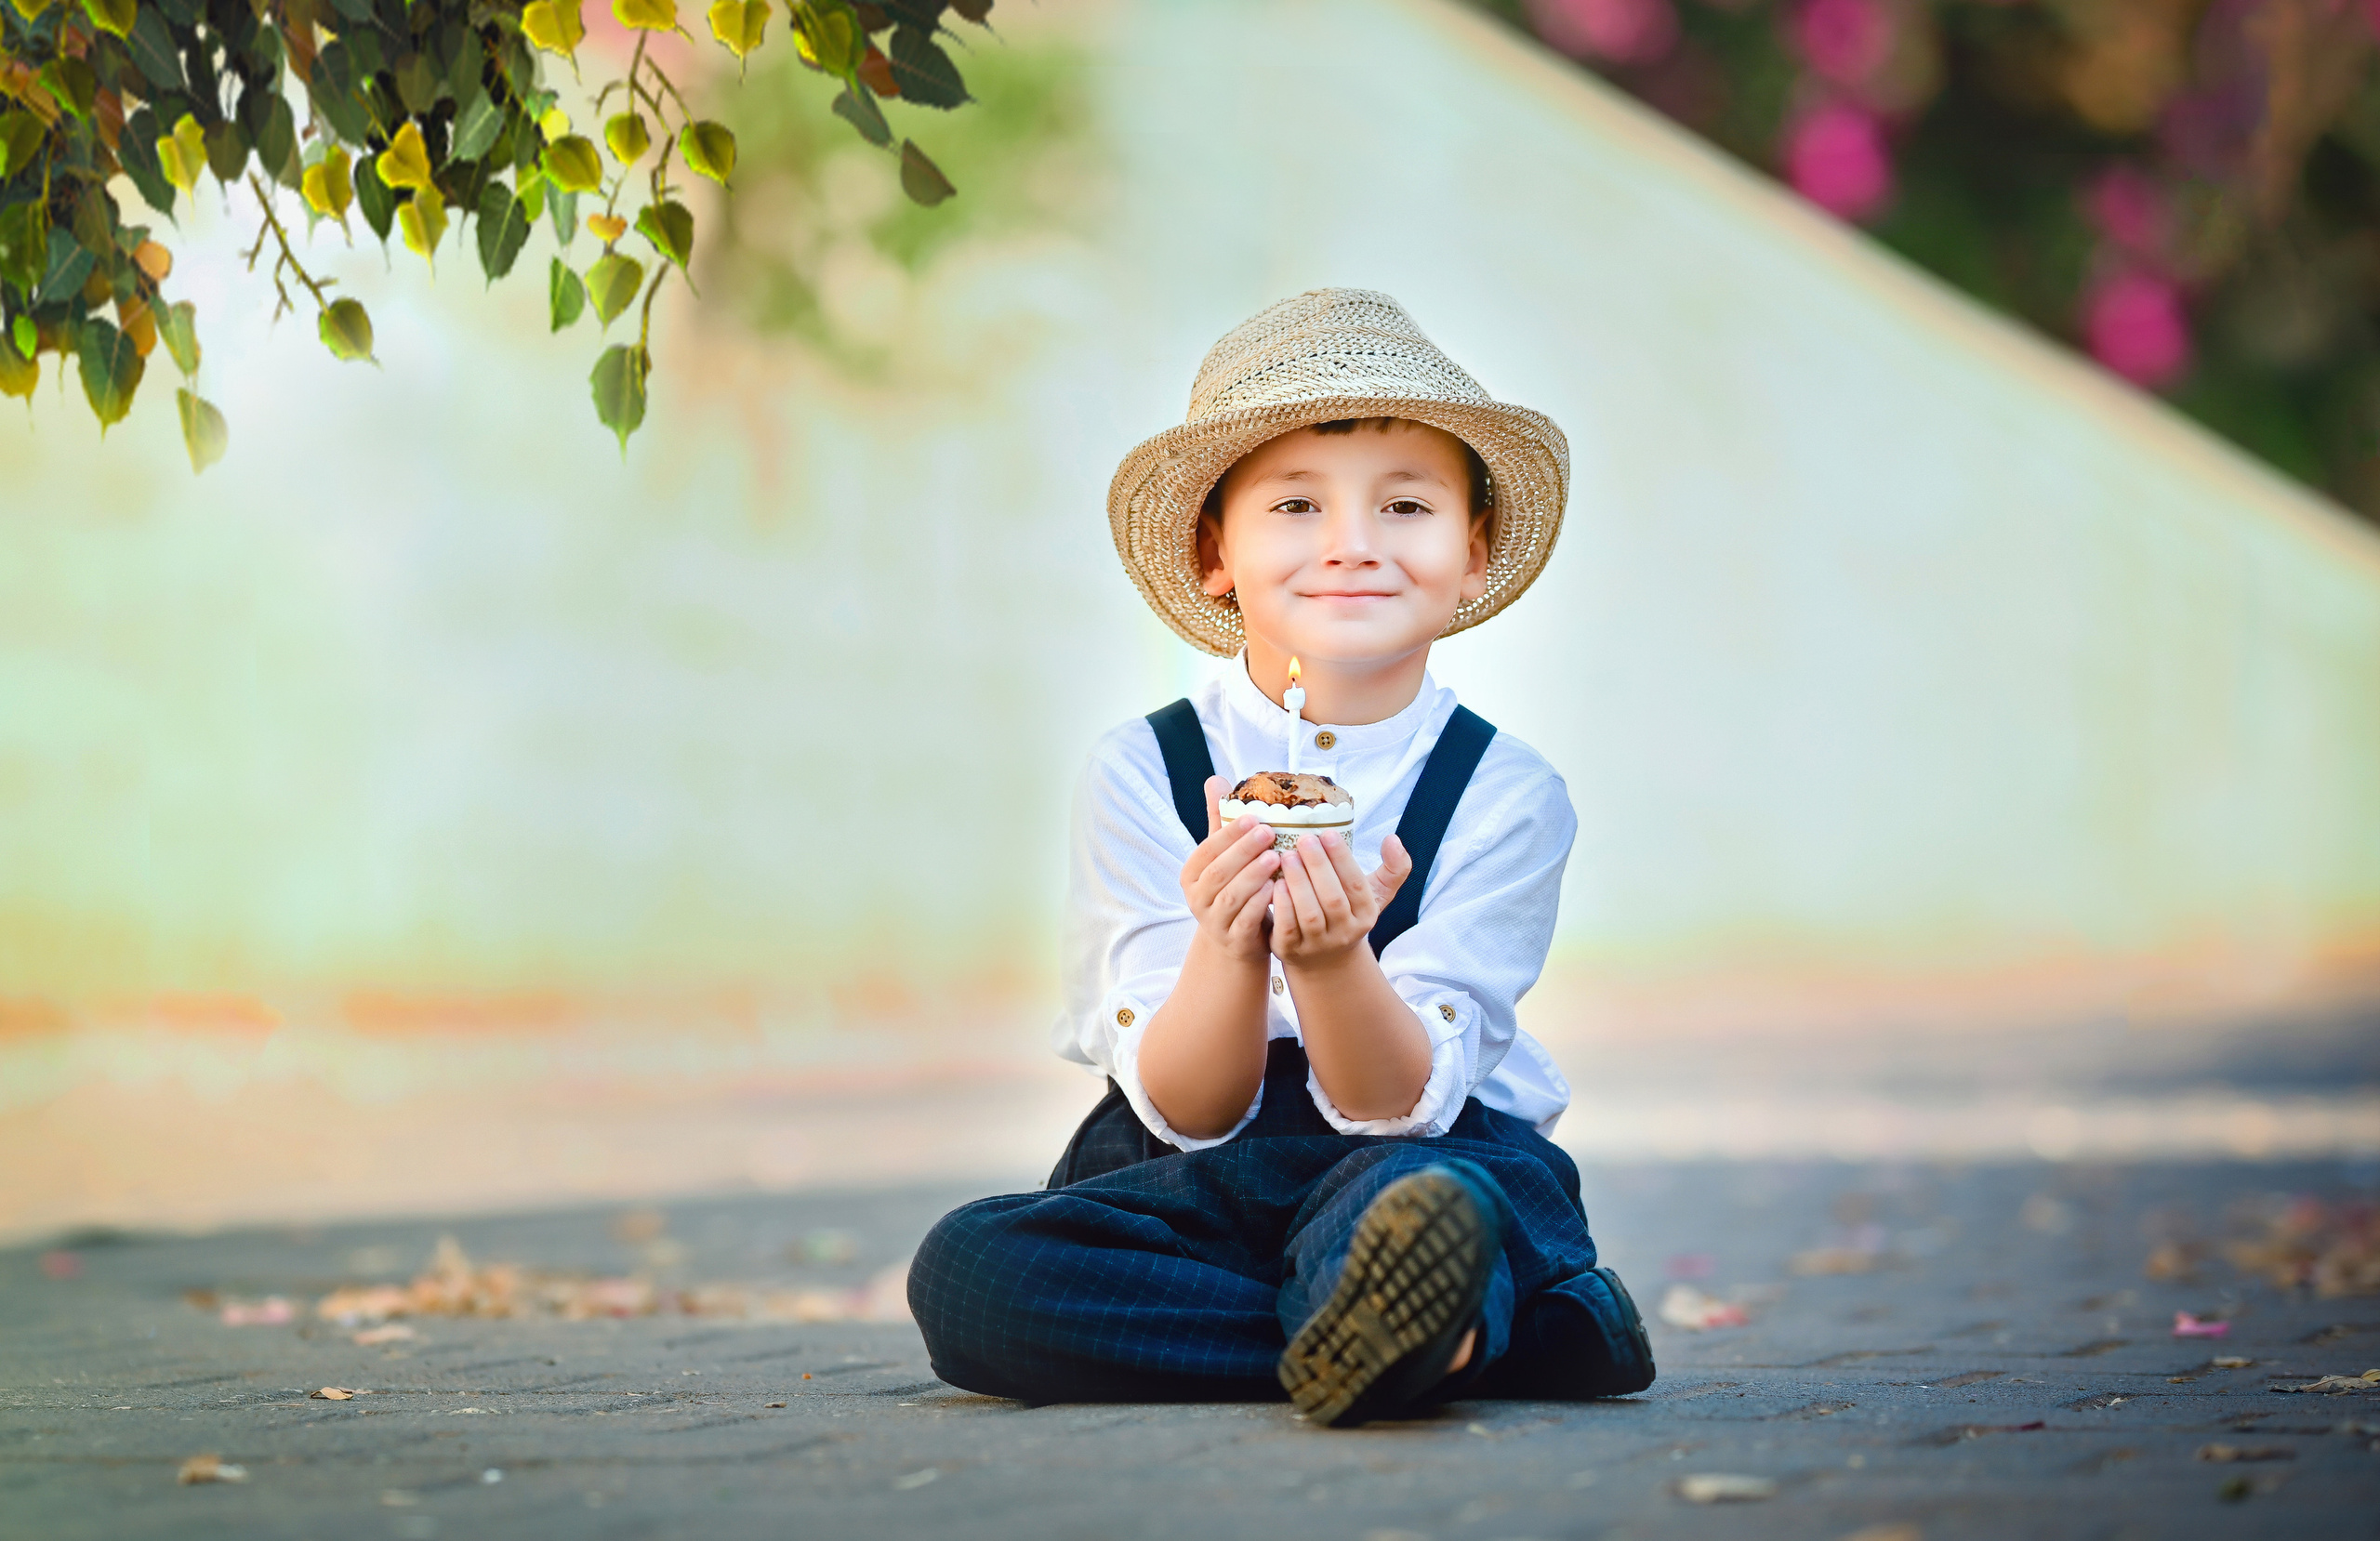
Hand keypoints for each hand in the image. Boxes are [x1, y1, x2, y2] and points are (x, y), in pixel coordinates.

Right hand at [1178, 774, 1281, 966]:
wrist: (1236, 941)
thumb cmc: (1233, 890)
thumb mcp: (1224, 858)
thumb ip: (1220, 822)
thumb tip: (1215, 779)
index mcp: (1192, 875)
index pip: (1207, 850)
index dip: (1229, 834)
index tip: (1253, 817)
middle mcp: (1197, 899)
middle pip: (1219, 872)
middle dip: (1243, 851)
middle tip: (1269, 832)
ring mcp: (1214, 922)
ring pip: (1232, 897)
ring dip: (1254, 876)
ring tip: (1276, 858)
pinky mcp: (1234, 940)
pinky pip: (1246, 921)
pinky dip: (1261, 905)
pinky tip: (1278, 890)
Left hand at [1271, 828, 1412, 967]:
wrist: (1325, 960)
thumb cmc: (1347, 913)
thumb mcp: (1374, 895)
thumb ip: (1393, 868)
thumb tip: (1393, 839)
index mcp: (1366, 915)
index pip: (1356, 884)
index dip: (1342, 858)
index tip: (1327, 833)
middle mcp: (1344, 933)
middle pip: (1333, 899)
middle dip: (1318, 866)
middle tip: (1304, 839)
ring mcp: (1317, 944)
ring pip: (1309, 914)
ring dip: (1298, 882)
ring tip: (1287, 856)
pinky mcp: (1291, 950)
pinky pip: (1287, 928)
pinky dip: (1282, 904)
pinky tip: (1275, 882)